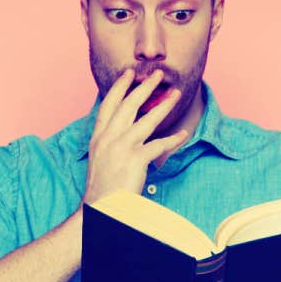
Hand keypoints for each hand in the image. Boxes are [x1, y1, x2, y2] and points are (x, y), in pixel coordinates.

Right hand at [81, 68, 187, 204]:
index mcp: (98, 137)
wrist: (100, 207)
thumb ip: (109, 142)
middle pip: (128, 105)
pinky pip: (159, 145)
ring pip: (146, 120)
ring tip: (175, 93)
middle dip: (144, 87)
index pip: (108, 105)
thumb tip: (123, 131)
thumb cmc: (102, 187)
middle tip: (157, 74)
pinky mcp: (135, 159)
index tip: (129, 74)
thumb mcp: (99, 159)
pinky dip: (172, 140)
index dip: (119, 88)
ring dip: (163, 105)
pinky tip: (182, 134)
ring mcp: (121, 147)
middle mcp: (108, 138)